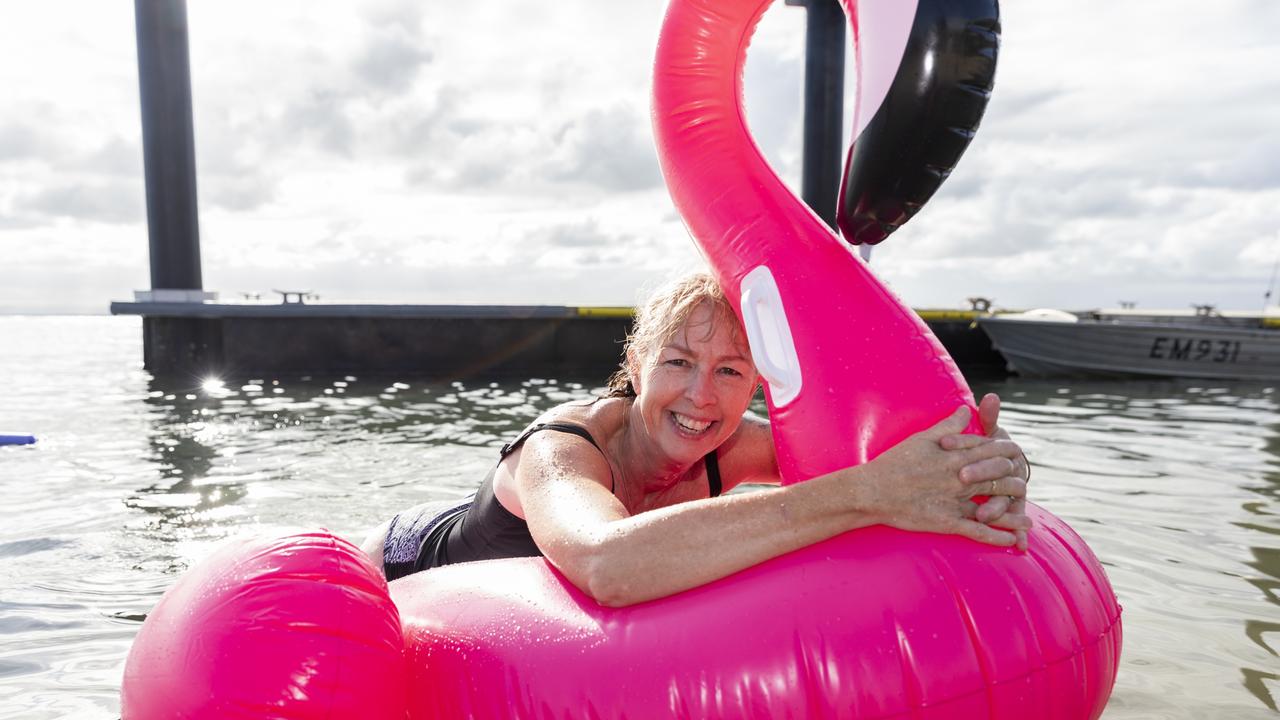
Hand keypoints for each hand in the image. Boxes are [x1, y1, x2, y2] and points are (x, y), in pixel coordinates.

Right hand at [863, 406, 1030, 547]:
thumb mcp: (922, 438)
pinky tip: (1011, 542)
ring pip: (995, 506)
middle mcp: (960, 478)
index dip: (1008, 453)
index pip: (993, 450)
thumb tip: (966, 409)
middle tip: (1024, 485)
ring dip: (1014, 515)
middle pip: (1000, 476)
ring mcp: (955, 501)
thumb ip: (949, 425)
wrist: (872, 490)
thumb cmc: (895, 462)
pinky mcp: (947, 522)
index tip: (1016, 456)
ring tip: (1027, 522)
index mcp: (956, 456)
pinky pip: (978, 531)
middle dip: (1016, 480)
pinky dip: (997, 537)